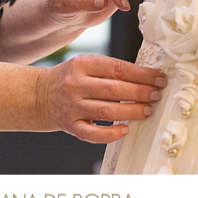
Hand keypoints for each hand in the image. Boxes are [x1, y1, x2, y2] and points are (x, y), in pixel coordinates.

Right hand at [36, 54, 165, 142]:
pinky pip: (93, 134)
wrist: (38, 95)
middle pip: (114, 89)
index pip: (117, 68)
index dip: (142, 74)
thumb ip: (109, 70)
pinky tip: (125, 130)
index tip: (159, 78)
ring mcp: (71, 106)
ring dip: (132, 112)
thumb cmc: (68, 79)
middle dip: (140, 93)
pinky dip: (111, 133)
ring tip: (148, 110)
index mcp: (82, 64)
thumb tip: (145, 78)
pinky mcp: (69, 125)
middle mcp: (75, 84)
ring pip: (107, 111)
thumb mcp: (84, 65)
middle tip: (156, 95)